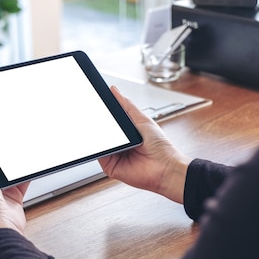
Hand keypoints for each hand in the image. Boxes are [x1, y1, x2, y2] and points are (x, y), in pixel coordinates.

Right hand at [99, 86, 191, 202]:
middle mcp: (118, 143)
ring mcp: (113, 155)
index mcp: (125, 131)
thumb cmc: (161, 147)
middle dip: (97, 122)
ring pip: (98, 143)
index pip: (108, 119)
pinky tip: (103, 142)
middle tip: (93, 112)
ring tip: (99, 127)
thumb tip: (114, 91)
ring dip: (97, 135)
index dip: (101, 111)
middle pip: (101, 131)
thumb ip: (127, 105)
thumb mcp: (142, 119)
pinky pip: (99, 156)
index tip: (94, 100)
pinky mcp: (110, 166)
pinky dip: (98, 149)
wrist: (165, 167)